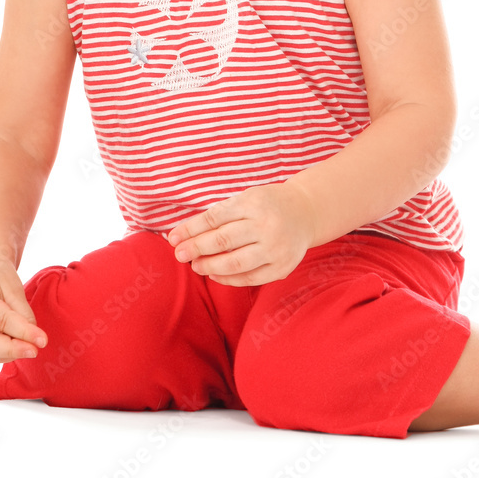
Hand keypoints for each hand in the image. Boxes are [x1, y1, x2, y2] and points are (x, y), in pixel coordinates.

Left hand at [166, 180, 315, 285]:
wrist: (306, 212)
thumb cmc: (266, 204)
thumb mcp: (246, 199)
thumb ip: (220, 215)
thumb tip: (184, 235)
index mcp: (253, 203)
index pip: (214, 218)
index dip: (190, 229)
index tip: (172, 238)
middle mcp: (266, 226)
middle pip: (222, 241)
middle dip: (196, 248)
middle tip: (179, 254)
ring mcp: (275, 248)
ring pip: (235, 263)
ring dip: (209, 266)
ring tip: (195, 265)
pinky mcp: (282, 267)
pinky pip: (249, 278)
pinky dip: (228, 278)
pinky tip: (214, 274)